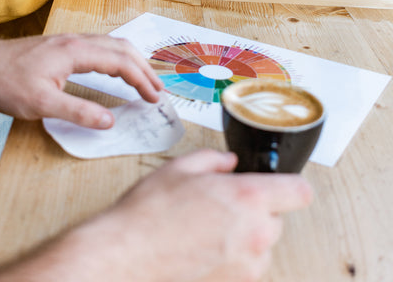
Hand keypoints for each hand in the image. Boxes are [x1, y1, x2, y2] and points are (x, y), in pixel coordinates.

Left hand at [0, 34, 163, 127]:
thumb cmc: (6, 83)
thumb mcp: (41, 103)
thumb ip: (77, 111)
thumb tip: (110, 122)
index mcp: (76, 52)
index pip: (120, 63)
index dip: (141, 80)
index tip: (154, 98)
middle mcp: (78, 40)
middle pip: (122, 49)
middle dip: (144, 69)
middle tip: (157, 91)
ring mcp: (71, 40)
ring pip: (113, 44)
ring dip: (133, 61)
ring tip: (145, 80)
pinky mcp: (64, 45)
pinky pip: (102, 46)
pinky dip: (118, 58)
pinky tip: (118, 69)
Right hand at [60, 150, 312, 281]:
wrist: (126, 256)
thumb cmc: (149, 214)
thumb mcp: (180, 168)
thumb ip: (214, 160)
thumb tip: (230, 163)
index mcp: (247, 198)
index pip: (300, 191)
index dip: (289, 184)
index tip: (279, 184)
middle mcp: (256, 234)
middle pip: (278, 218)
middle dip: (257, 208)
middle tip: (223, 203)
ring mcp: (247, 266)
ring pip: (262, 243)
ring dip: (245, 234)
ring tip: (207, 227)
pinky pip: (246, 265)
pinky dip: (233, 256)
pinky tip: (202, 246)